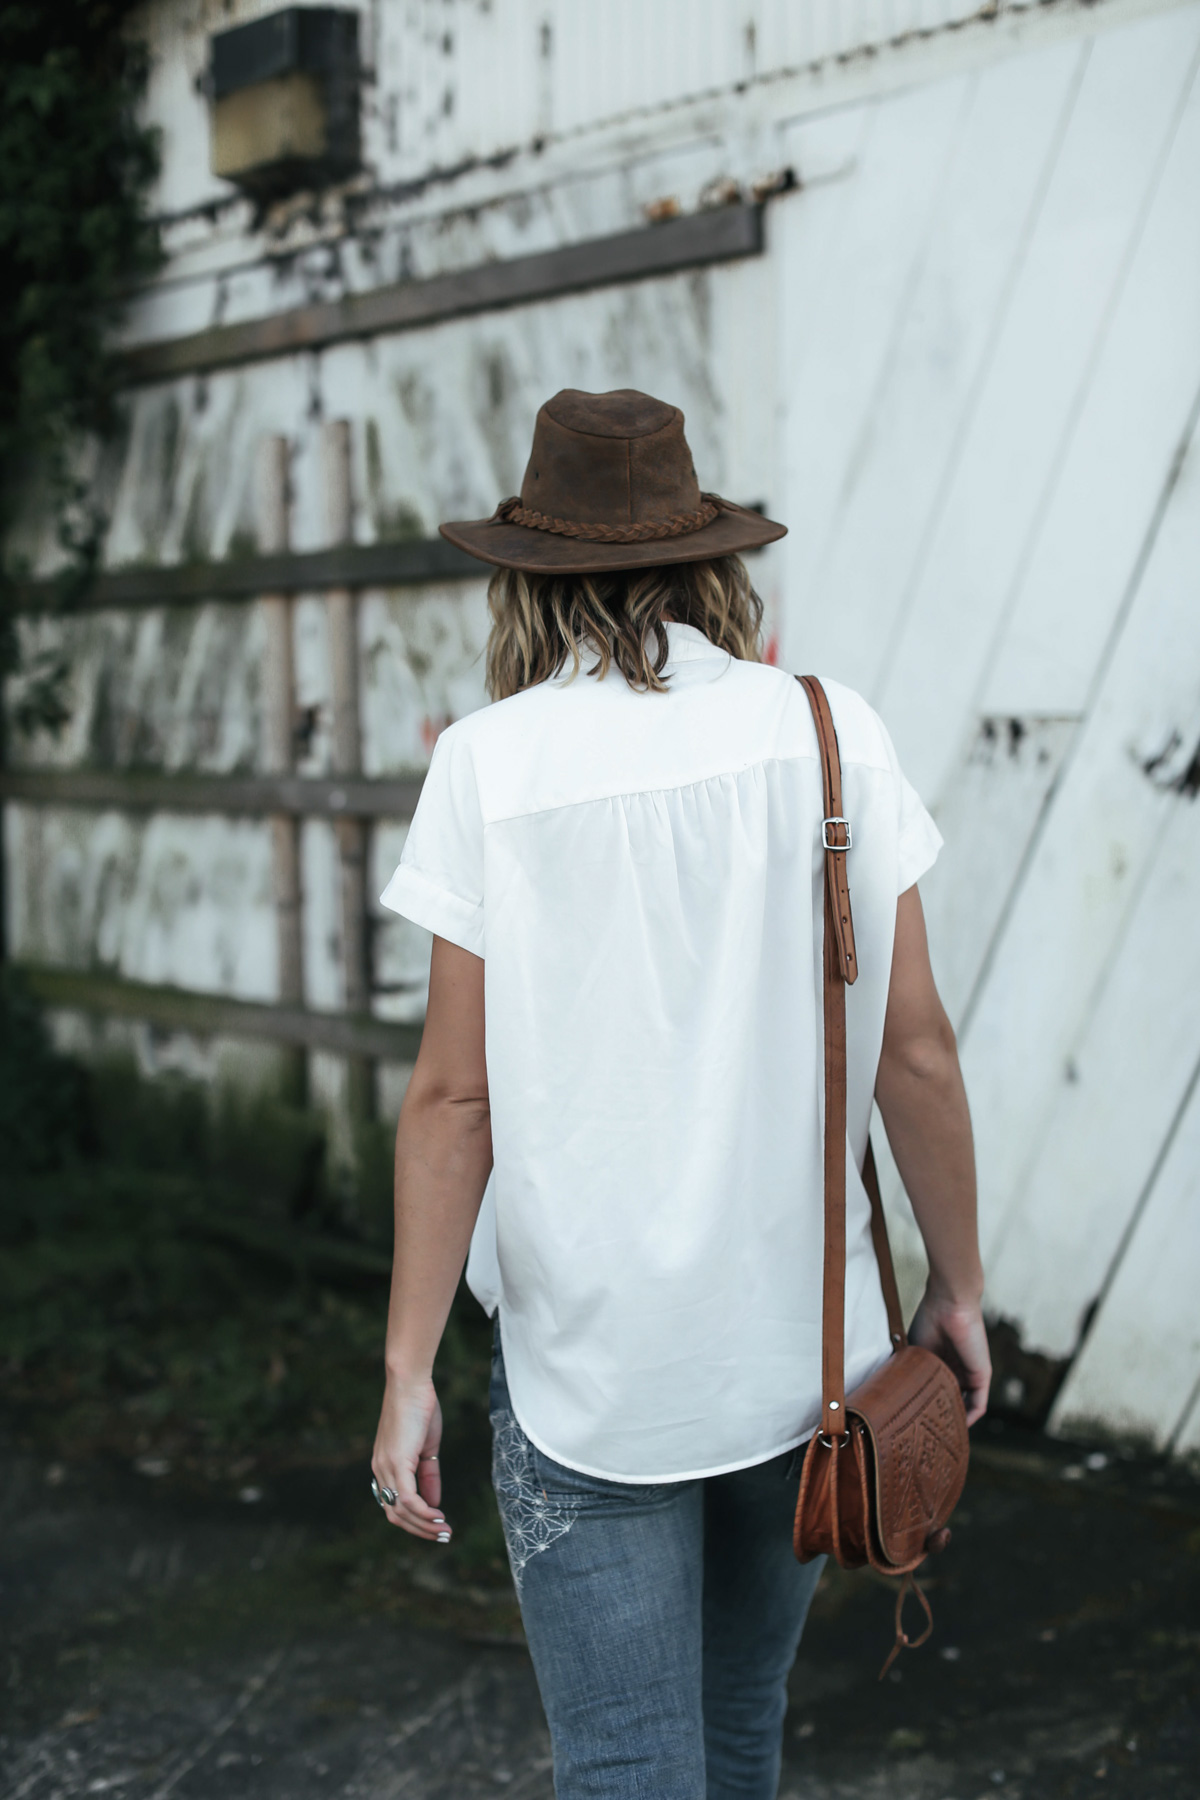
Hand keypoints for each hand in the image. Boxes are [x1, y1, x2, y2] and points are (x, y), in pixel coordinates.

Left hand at [372, 1374, 450, 1541]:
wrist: (411, 1384)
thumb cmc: (420, 1409)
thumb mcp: (427, 1448)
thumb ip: (429, 1476)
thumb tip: (434, 1504)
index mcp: (385, 1468)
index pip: (394, 1506)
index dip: (415, 1521)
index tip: (437, 1527)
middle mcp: (381, 1472)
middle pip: (395, 1515)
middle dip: (420, 1530)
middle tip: (444, 1536)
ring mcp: (386, 1468)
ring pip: (401, 1512)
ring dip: (425, 1526)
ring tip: (445, 1530)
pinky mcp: (397, 1463)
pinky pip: (408, 1499)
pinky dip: (424, 1513)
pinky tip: (439, 1516)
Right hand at [908, 1289, 990, 1425]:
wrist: (949, 1304)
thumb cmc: (930, 1319)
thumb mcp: (913, 1349)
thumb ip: (907, 1369)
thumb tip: (888, 1389)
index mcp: (940, 1364)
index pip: (935, 1392)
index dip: (926, 1406)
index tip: (913, 1420)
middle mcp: (956, 1371)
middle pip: (950, 1402)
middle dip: (940, 1418)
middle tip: (925, 1434)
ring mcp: (970, 1374)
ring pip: (964, 1406)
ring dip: (954, 1421)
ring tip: (939, 1436)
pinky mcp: (982, 1376)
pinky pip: (978, 1404)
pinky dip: (969, 1418)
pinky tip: (955, 1427)